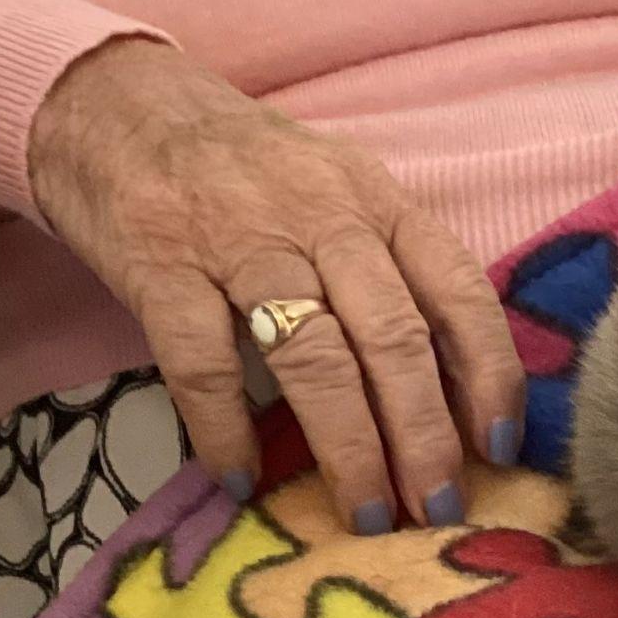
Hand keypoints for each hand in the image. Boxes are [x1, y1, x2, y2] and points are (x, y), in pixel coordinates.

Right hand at [29, 38, 524, 531]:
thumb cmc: (253, 174)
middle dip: (425, 436)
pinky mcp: (160, 261)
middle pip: (393, 338)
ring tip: (368, 514)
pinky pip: (203, 361)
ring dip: (348, 447)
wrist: (118, 102)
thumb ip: (396, 274)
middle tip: (440, 508)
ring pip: (313, 355)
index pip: (460, 294)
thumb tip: (458, 393)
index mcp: (380, 203)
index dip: (490, 377)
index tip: (500, 450)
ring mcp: (238, 237)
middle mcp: (322, 215)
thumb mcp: (342, 198)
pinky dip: (226, 429)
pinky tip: (242, 480)